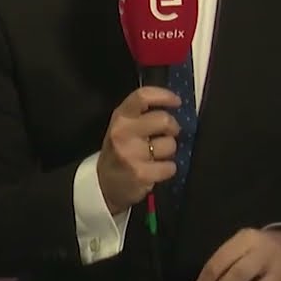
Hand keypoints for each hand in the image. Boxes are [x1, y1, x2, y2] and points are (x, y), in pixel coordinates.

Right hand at [95, 86, 180, 215]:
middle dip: (173, 127)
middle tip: (168, 134)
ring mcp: (131, 154)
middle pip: (164, 120)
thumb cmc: (119, 151)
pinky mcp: (140, 174)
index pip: (143, 96)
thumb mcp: (122, 127)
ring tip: (156, 156)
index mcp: (120, 117)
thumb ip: (142, 114)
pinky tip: (156, 170)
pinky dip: (168, 169)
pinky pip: (170, 167)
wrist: (103, 185)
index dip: (164, 96)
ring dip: (169, 151)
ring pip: (170, 144)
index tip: (176, 101)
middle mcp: (123, 133)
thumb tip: (173, 104)